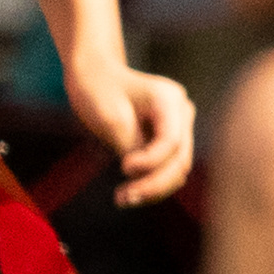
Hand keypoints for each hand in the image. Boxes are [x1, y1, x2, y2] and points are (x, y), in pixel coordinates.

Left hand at [64, 59, 195, 205]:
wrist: (92, 74)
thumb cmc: (96, 89)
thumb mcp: (110, 119)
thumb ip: (132, 147)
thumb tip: (146, 178)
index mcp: (169, 99)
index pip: (170, 141)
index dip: (150, 162)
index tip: (122, 167)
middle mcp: (181, 112)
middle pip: (179, 159)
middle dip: (153, 183)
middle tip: (123, 198)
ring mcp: (179, 125)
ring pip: (177, 168)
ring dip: (153, 188)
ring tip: (123, 199)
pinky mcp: (169, 138)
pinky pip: (167, 166)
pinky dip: (150, 181)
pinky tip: (129, 193)